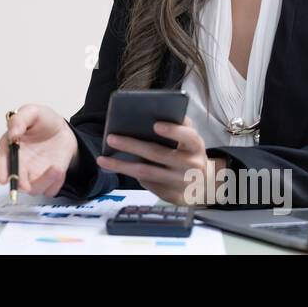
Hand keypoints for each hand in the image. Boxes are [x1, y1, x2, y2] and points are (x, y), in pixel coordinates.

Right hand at [0, 104, 78, 196]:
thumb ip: (19, 120)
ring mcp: (33, 174)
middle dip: (20, 184)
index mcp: (10, 148)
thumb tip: (12, 134)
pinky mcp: (47, 181)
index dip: (1, 171)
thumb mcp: (32, 112)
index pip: (2, 162)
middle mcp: (19, 164)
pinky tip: (59, 169)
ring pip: (34, 189)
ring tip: (56, 168)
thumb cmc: (43, 121)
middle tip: (27, 184)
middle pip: (16, 180)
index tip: (3, 178)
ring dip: (44, 181)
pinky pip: (50, 189)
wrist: (62, 130)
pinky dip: (55, 183)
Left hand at [96, 117, 220, 204]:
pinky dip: (130, 175)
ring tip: (102, 159)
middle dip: (132, 145)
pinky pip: (147, 184)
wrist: (205, 183)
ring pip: (147, 173)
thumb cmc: (190, 152)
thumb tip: (153, 111)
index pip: (188, 137)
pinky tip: (116, 167)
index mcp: (196, 146)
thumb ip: (179, 125)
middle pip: (157, 154)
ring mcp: (181, 183)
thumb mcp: (190, 138)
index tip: (155, 125)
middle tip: (111, 138)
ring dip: (122, 165)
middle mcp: (191, 165)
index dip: (173, 131)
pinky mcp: (172, 195)